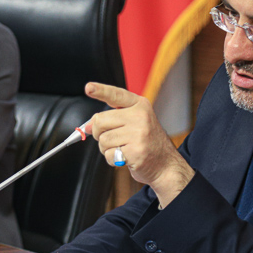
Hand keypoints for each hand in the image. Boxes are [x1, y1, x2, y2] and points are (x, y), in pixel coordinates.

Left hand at [85, 82, 193, 206]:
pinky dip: (112, 159)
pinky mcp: (136, 151)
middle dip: (99, 133)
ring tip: (121, 148)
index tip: (88, 87)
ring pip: (103, 140)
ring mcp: (139, 134)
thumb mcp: (134, 123)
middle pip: (101, 121)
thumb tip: (87, 126)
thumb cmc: (147, 143)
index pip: (116, 95)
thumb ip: (112, 120)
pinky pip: (109, 155)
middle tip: (111, 139)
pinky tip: (125, 158)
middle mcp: (140, 116)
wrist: (166, 164)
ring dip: (106, 148)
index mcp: (140, 106)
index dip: (100, 91)